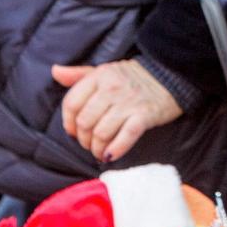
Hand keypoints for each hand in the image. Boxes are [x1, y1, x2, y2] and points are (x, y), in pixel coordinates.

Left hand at [52, 60, 182, 161]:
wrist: (171, 74)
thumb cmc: (134, 77)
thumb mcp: (105, 71)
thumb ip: (79, 75)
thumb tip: (55, 71)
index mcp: (99, 76)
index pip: (72, 104)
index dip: (68, 123)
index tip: (73, 131)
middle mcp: (112, 88)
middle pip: (85, 122)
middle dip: (84, 139)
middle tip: (89, 144)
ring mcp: (129, 102)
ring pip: (101, 133)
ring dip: (97, 148)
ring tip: (100, 151)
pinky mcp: (145, 115)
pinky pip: (125, 137)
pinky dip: (115, 150)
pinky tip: (110, 155)